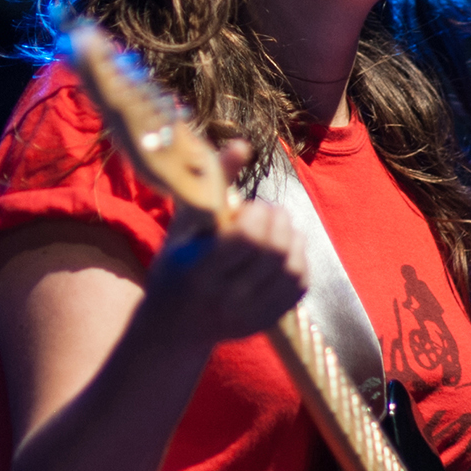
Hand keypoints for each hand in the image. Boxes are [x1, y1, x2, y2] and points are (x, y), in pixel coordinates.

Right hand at [145, 140, 308, 343]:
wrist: (172, 327)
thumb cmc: (176, 263)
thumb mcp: (185, 222)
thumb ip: (214, 181)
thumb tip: (243, 143)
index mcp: (198, 270)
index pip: (248, 238)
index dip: (258, 214)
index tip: (249, 207)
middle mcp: (224, 298)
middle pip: (274, 252)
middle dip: (278, 222)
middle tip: (268, 214)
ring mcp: (247, 315)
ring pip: (292, 270)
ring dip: (291, 239)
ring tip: (277, 230)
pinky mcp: (264, 323)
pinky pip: (299, 287)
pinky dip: (298, 261)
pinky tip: (283, 251)